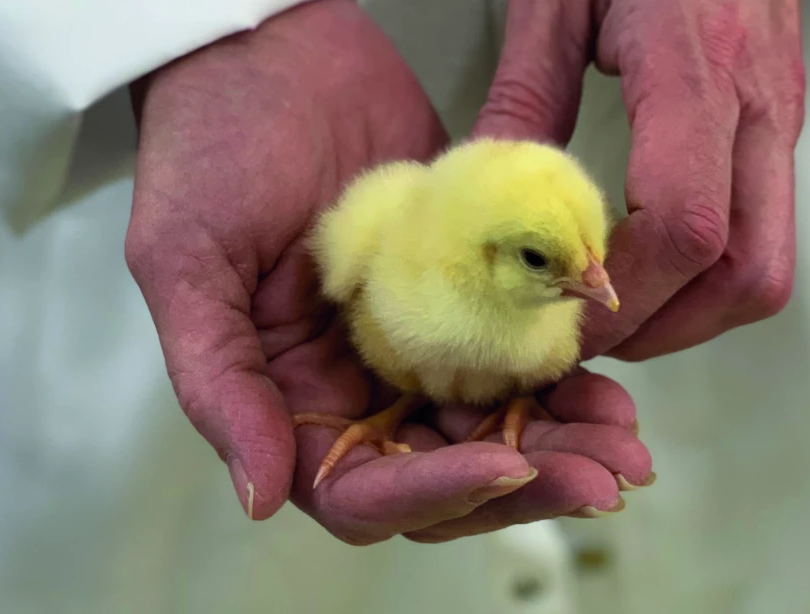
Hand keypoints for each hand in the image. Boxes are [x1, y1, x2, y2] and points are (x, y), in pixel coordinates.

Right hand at [126, 0, 650, 544]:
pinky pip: (521, 361)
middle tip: (601, 478)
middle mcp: (358, 389)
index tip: (503, 465)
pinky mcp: (467, 301)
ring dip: (563, 444)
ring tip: (626, 447)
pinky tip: (613, 391)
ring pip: (497, 428)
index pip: (364, 488)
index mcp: (290, 398)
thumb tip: (262, 495)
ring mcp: (417, 347)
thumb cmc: (209, 145)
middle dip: (527, 482)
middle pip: (448, 472)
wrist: (277, 52)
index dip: (434, 492)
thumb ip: (219, 381)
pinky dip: (567, 383)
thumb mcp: (184, 259)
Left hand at [474, 0, 804, 359]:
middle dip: (666, 330)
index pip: (686, 229)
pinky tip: (649, 267)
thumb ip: (526, 93)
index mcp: (698, 69)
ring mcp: (781, 118)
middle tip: (587, 337)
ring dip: (692, 314)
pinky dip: (709, 278)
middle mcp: (759, 106)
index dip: (624, 298)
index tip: (558, 321)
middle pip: (749, 273)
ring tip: (614, 314)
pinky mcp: (780, 122)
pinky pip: (764, 232)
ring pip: (767, 266)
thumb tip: (488, 187)